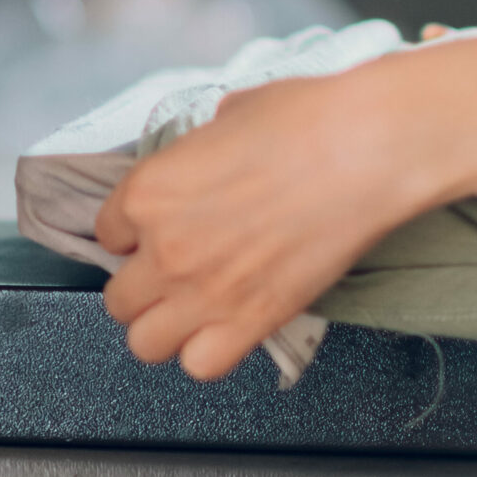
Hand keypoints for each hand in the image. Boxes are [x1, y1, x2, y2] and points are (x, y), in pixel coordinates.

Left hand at [97, 67, 429, 380]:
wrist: (367, 146)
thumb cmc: (310, 117)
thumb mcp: (235, 111)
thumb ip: (205, 145)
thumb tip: (216, 152)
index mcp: (149, 190)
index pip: (109, 233)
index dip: (139, 232)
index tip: (167, 228)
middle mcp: (164, 248)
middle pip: (119, 299)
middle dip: (147, 285)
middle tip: (184, 269)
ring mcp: (203, 292)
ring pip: (145, 343)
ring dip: (168, 327)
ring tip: (200, 308)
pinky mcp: (251, 320)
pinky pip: (201, 365)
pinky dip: (211, 352)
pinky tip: (232, 326)